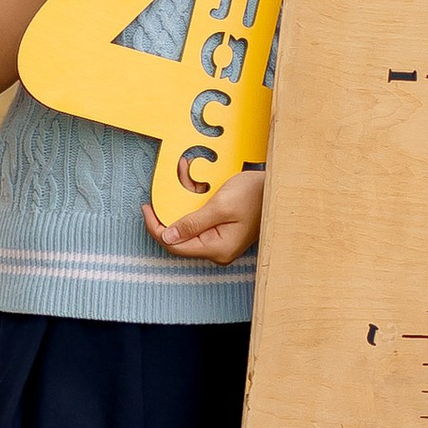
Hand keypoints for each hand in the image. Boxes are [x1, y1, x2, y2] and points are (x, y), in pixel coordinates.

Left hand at [144, 166, 263, 264]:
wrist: (280, 187)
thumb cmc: (255, 195)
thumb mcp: (220, 207)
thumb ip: (191, 223)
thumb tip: (166, 236)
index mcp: (217, 248)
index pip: (175, 245)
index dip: (157, 228)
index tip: (147, 209)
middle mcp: (218, 249)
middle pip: (180, 236)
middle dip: (168, 212)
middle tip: (156, 196)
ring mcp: (221, 240)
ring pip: (189, 224)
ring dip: (181, 202)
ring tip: (180, 179)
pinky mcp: (224, 229)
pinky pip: (201, 218)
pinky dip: (194, 200)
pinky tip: (192, 181)